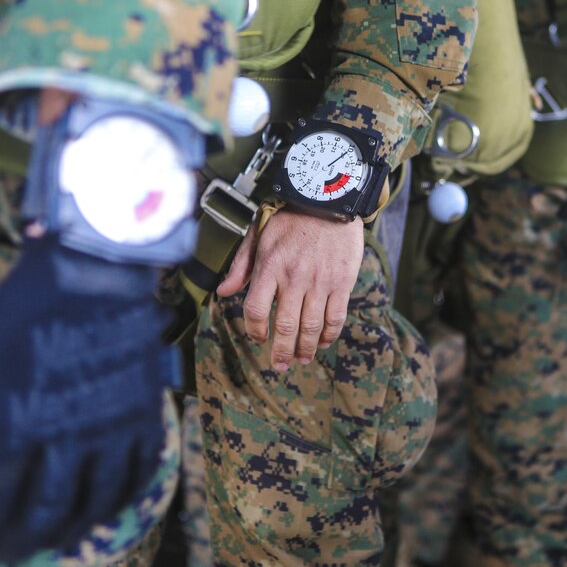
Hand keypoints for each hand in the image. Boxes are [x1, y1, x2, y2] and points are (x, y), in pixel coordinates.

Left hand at [0, 239, 175, 561]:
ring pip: (93, 505)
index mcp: (16, 421)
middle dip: (15, 542)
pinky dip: (116, 504)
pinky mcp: (147, 416)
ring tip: (46, 539)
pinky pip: (138, 477)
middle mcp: (69, 435)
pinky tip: (99, 510)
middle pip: (42, 514)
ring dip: (65, 532)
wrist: (95, 271)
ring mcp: (114, 428)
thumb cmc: (22, 310)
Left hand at [217, 210, 363, 369]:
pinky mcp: (342, 282)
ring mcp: (320, 282)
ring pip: (311, 327)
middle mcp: (294, 278)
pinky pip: (336, 317)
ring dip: (305, 349)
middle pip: (286, 326)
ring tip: (302, 359)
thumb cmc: (290, 219)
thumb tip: (223, 292)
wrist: (328, 201)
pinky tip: (323, 342)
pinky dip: (329, 335)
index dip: (255, 331)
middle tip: (280, 365)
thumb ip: (241, 266)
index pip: (257, 310)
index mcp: (270, 267)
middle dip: (281, 351)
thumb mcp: (258, 236)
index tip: (257, 339)